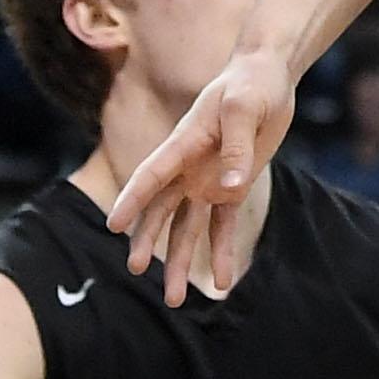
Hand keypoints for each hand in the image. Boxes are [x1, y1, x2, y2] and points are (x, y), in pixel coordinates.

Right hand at [105, 42, 298, 302]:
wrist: (267, 78)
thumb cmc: (250, 86)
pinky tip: (222, 283)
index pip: (151, 175)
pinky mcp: (231, 190)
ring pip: (186, 228)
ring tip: (174, 300)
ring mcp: (206, 182)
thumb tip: (230, 190)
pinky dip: (221, 253)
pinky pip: (222, 227)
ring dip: (179, 261)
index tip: (111, 224)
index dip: (131, 199)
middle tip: (135, 269)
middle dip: (147, 240)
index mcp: (183, 144)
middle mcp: (188, 169)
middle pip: (161, 210)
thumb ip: (237, 148)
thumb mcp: (244, 110)